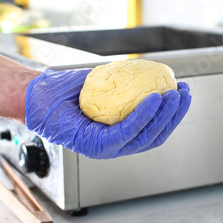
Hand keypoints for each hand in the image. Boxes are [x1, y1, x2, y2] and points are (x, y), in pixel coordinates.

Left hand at [25, 69, 190, 158]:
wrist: (37, 95)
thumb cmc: (67, 91)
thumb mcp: (106, 84)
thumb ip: (129, 84)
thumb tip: (156, 73)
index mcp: (120, 135)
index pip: (155, 129)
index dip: (173, 113)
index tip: (183, 92)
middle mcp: (116, 146)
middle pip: (155, 135)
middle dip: (175, 115)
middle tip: (185, 93)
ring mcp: (106, 149)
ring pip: (144, 136)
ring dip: (164, 115)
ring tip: (174, 95)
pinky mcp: (95, 147)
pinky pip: (125, 131)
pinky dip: (142, 116)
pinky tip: (153, 98)